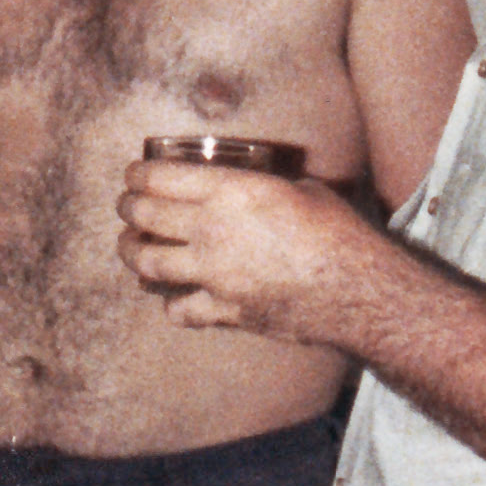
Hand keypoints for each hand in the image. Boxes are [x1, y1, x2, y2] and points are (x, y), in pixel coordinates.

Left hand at [114, 158, 378, 345]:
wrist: (359, 291)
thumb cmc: (338, 232)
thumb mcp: (300, 189)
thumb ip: (261, 186)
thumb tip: (251, 183)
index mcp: (230, 192)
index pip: (159, 177)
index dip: (137, 174)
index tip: (133, 175)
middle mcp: (212, 231)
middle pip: (144, 216)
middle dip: (127, 208)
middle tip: (126, 207)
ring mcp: (213, 274)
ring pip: (148, 264)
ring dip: (131, 253)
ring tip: (129, 247)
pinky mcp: (224, 311)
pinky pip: (179, 310)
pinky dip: (172, 303)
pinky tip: (174, 297)